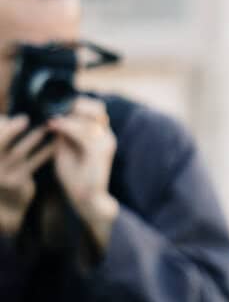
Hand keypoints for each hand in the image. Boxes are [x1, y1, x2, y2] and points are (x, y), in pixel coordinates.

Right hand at [0, 116, 52, 239]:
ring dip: (33, 138)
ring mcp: (4, 174)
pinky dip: (44, 152)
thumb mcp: (1, 153)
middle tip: (25, 118)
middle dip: (11, 130)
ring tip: (46, 126)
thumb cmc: (5, 169)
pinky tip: (55, 144)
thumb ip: (2, 134)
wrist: (7, 203)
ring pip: (19, 152)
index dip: (1, 125)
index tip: (13, 117)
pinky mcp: (19, 181)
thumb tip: (7, 118)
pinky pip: (33, 163)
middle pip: (0, 144)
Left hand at [47, 97, 118, 252]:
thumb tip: (55, 112)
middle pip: (96, 107)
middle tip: (55, 112)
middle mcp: (106, 135)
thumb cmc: (74, 174)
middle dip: (75, 106)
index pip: (92, 107)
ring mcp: (106, 142)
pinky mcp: (101, 151)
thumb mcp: (64, 147)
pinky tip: (53, 126)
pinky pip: (82, 131)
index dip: (74, 103)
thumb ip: (64, 130)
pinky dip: (66, 127)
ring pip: (88, 117)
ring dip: (67, 117)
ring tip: (50, 122)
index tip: (53, 107)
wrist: (85, 197)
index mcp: (99, 134)